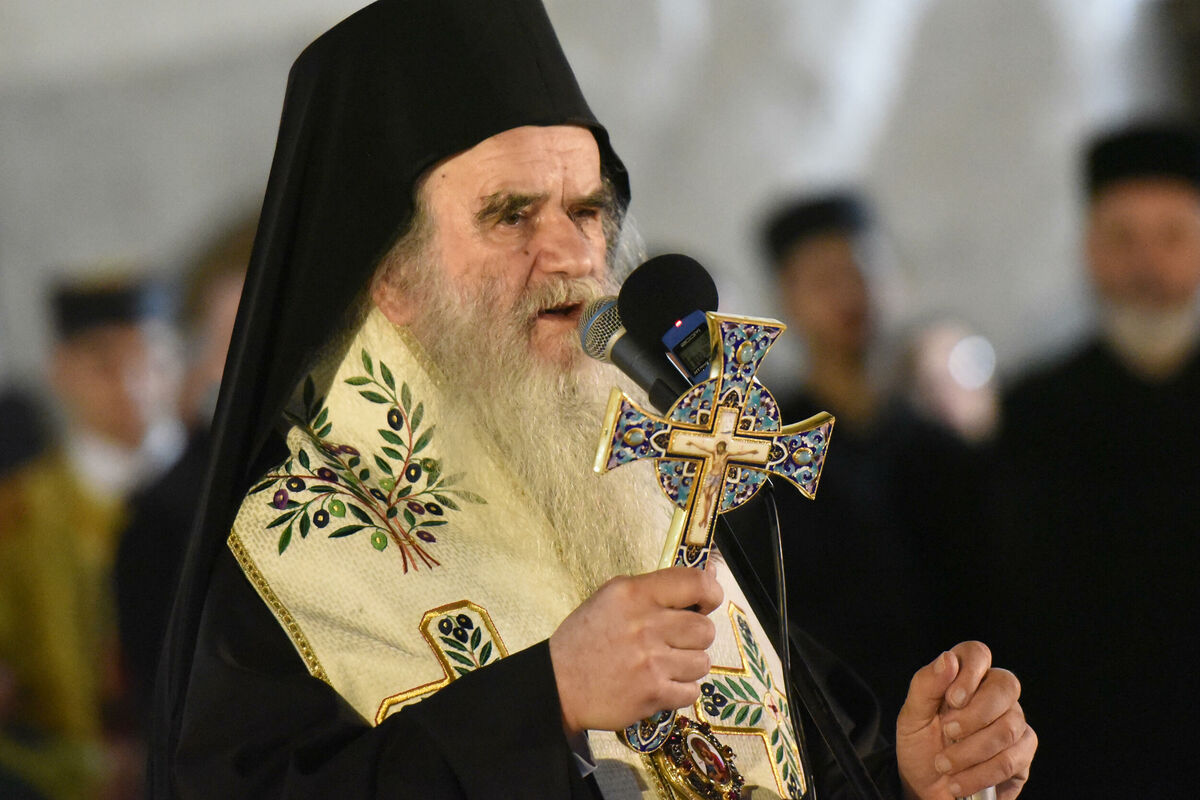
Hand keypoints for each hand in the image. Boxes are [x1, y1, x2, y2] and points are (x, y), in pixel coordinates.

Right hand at [549, 565, 723, 735]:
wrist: (558, 684)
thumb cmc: (587, 637)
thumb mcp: (613, 597)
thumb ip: (658, 587)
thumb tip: (711, 575)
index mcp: (634, 593)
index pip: (697, 583)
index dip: (711, 593)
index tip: (704, 604)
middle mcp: (646, 625)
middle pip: (705, 629)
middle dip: (695, 637)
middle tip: (672, 641)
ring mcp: (651, 662)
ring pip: (702, 662)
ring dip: (686, 665)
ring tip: (662, 664)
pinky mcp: (653, 694)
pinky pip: (692, 691)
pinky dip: (679, 690)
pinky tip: (658, 683)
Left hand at [896, 641, 1035, 799]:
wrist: (924, 786)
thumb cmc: (919, 745)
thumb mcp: (912, 716)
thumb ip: (926, 685)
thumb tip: (948, 659)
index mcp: (965, 677)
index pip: (978, 654)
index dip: (970, 672)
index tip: (952, 700)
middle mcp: (994, 696)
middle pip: (1006, 686)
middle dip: (974, 715)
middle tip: (947, 734)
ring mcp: (1013, 725)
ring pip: (1008, 728)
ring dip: (971, 751)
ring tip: (944, 765)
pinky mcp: (1021, 756)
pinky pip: (1013, 760)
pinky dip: (982, 774)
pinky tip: (961, 782)